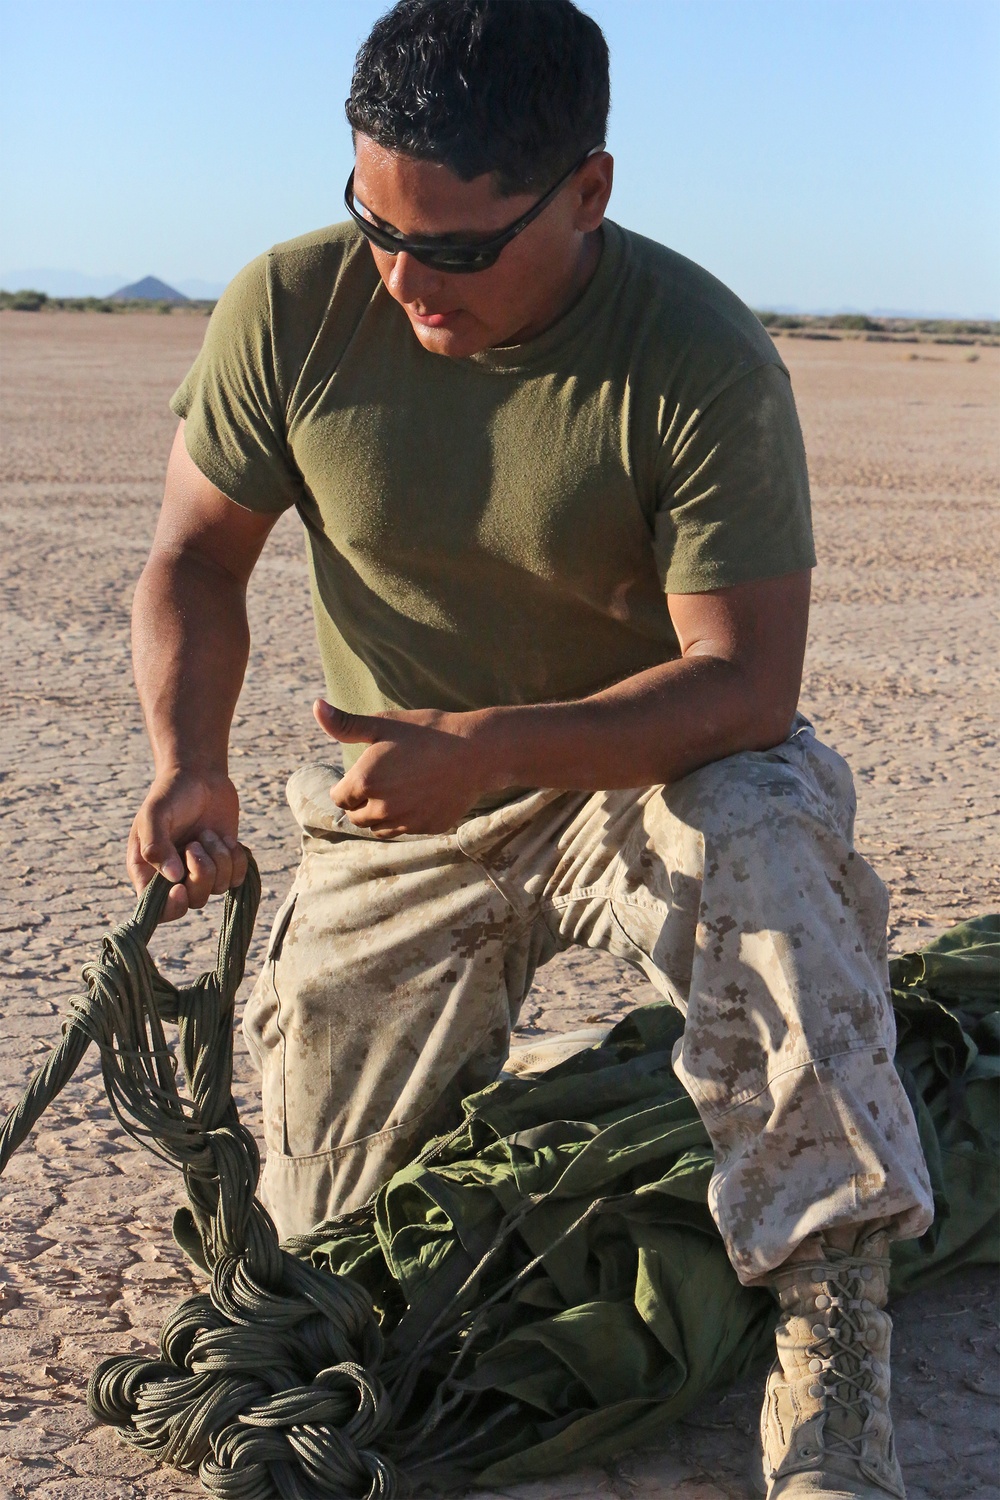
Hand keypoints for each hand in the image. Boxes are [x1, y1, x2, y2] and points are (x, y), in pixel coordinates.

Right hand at [127, 770, 246, 920]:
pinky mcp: (224, 865)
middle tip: (195, 844)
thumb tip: (173, 879)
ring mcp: (201, 872)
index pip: (155, 910)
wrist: (199, 776)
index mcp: (148, 871)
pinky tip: (226, 839)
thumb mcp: (154, 815)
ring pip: (217, 889)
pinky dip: (236, 859)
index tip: (180, 888)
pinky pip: (237, 878)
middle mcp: (174, 878)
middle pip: (193, 901)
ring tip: (208, 833)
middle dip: (201, 873)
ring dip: (218, 858)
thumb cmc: (170, 794)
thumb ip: (156, 846)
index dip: (170, 908)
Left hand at [314, 700, 496, 835]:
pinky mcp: (427, 828)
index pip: (339, 797)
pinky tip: (418, 798)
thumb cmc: (428, 732)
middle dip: (361, 803)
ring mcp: (406, 822)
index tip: (361, 773)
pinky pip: (406, 830)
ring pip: (379, 829)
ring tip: (396, 792)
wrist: (476, 750)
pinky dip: (405, 820)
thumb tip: (316, 706)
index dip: (347, 785)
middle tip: (381, 781)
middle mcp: (381, 808)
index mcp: (364, 782)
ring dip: (380, 815)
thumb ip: (345, 724)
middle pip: (357, 817)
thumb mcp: (384, 723)